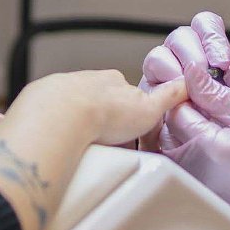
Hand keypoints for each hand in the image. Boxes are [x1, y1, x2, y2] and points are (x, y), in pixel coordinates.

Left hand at [15, 70, 187, 145]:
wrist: (61, 114)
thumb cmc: (103, 113)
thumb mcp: (147, 109)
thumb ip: (168, 97)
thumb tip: (187, 85)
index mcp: (112, 81)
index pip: (125, 96)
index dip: (128, 116)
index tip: (126, 131)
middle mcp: (86, 82)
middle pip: (98, 103)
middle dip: (103, 121)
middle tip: (107, 144)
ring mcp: (62, 93)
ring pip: (74, 110)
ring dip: (79, 126)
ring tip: (85, 148)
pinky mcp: (41, 108)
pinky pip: (52, 120)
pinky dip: (57, 131)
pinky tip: (63, 145)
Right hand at [137, 12, 229, 150]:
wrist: (223, 147)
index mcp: (206, 47)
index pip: (205, 24)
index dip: (212, 36)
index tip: (223, 61)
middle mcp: (182, 57)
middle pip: (179, 37)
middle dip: (193, 55)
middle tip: (206, 74)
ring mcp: (163, 75)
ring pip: (157, 57)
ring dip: (174, 72)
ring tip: (190, 92)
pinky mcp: (151, 97)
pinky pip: (148, 87)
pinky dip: (162, 95)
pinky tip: (177, 107)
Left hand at [163, 64, 229, 229]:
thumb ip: (216, 94)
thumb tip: (192, 74)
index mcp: (209, 149)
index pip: (176, 111)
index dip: (186, 92)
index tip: (201, 85)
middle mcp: (200, 173)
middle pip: (170, 131)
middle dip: (185, 111)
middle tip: (208, 102)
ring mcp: (204, 187)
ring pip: (177, 149)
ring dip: (188, 131)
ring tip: (216, 122)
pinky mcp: (211, 195)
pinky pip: (190, 167)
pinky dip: (196, 151)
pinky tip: (219, 142)